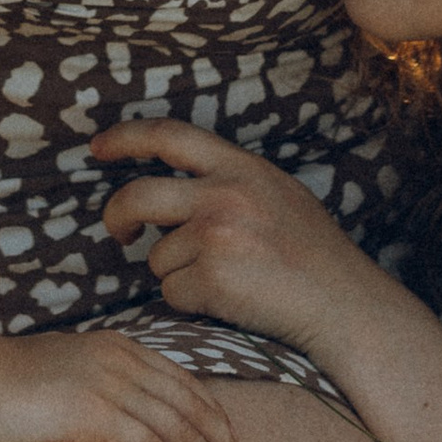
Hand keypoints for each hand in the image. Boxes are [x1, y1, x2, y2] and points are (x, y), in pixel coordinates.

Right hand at [0, 328, 251, 441]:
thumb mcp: (59, 380)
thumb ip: (91, 393)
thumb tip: (110, 427)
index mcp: (118, 350)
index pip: (185, 387)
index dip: (215, 422)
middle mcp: (123, 363)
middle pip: (194, 408)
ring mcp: (110, 386)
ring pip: (181, 432)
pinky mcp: (93, 413)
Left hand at [94, 119, 386, 358]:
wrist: (344, 306)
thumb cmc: (314, 257)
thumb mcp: (278, 194)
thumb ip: (230, 183)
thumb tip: (176, 187)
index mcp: (242, 167)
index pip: (169, 135)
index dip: (126, 138)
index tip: (97, 147)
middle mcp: (225, 194)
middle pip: (137, 196)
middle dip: (117, 217)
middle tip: (122, 234)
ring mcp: (216, 236)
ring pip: (157, 256)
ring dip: (177, 273)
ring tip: (226, 281)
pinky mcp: (211, 278)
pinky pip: (172, 292)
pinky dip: (190, 302)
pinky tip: (230, 302)